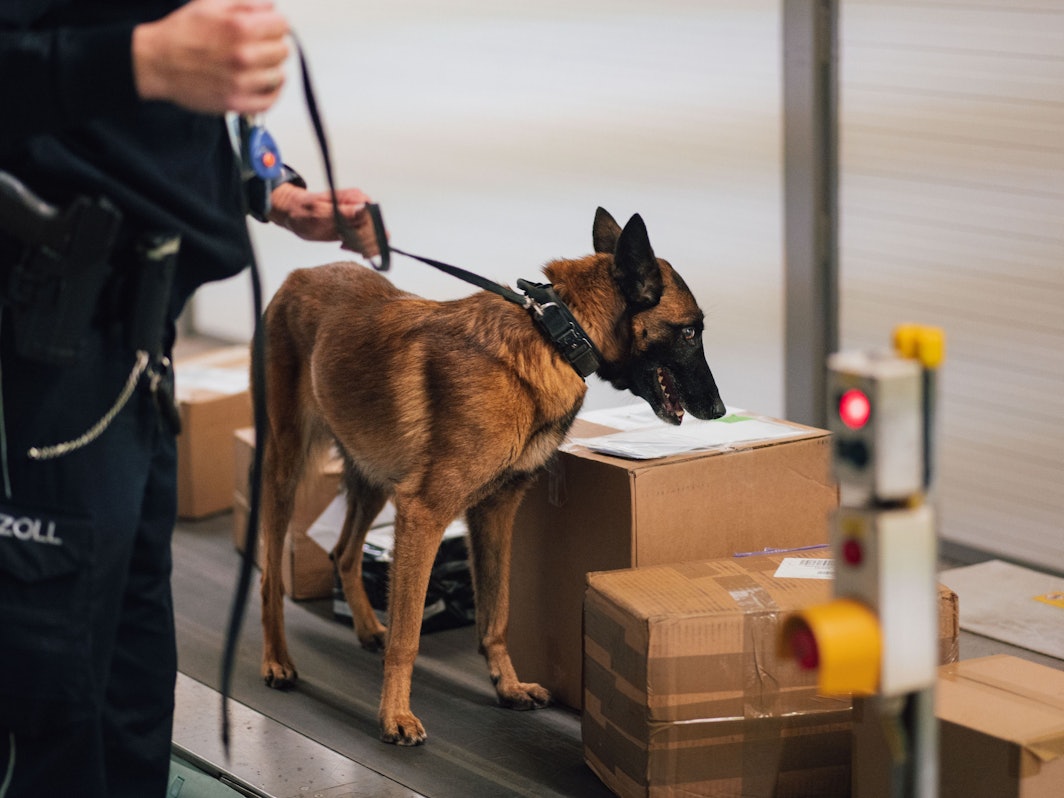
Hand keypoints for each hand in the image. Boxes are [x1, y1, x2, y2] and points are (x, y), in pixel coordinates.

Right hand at [132, 0, 289, 114]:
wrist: (157, 62)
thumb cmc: (181, 34)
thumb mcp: (211, 5)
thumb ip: (247, 4)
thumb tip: (272, 8)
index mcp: (240, 28)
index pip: (282, 26)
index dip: (275, 25)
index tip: (268, 29)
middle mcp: (243, 56)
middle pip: (283, 51)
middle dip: (272, 46)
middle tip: (258, 47)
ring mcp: (241, 82)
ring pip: (278, 76)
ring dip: (270, 69)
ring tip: (256, 66)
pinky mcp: (237, 103)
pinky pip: (269, 101)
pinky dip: (271, 93)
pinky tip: (263, 85)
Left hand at [267, 183, 381, 258]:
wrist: (295, 213)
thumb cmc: (304, 211)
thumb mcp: (320, 212)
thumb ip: (344, 213)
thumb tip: (365, 209)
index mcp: (356, 198)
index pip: (373, 220)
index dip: (365, 233)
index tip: (346, 238)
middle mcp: (362, 206)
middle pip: (376, 230)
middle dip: (362, 242)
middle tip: (342, 242)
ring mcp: (360, 217)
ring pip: (375, 237)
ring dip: (362, 246)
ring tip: (343, 244)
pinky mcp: (357, 226)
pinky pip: (369, 240)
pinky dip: (360, 248)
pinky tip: (345, 246)